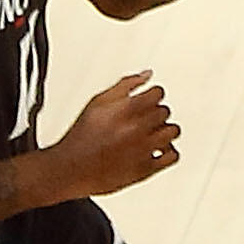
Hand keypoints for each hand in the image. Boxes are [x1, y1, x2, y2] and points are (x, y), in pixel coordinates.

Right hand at [40, 71, 179, 197]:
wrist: (71, 168)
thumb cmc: (82, 136)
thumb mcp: (98, 102)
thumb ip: (126, 84)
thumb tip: (147, 74)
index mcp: (128, 109)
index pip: (158, 93)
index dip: (152, 96)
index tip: (146, 100)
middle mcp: (138, 128)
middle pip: (165, 111)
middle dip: (155, 113)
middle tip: (142, 119)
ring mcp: (144, 149)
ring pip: (173, 131)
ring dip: (164, 130)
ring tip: (151, 134)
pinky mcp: (146, 169)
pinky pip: (173, 156)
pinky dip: (169, 151)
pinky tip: (157, 150)